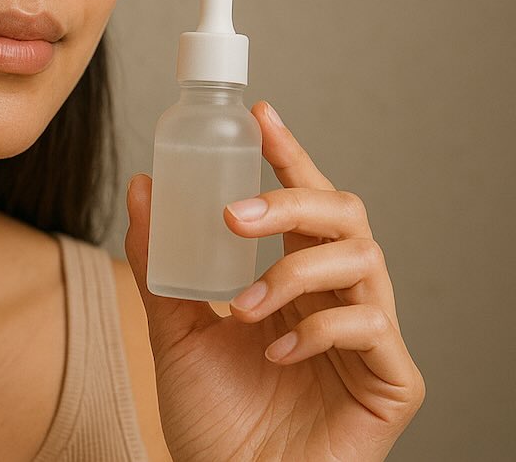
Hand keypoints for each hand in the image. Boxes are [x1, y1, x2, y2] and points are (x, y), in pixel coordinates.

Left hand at [124, 101, 425, 460]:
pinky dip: (320, 327)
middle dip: (290, 200)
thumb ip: (160, 264)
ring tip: (244, 306)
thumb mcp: (174, 331)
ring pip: (363, 259)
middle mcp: (336, 298)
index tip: (259, 115)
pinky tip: (279, 353)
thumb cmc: (212, 420)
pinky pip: (373, 326)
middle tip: (233, 213)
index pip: (302, 203)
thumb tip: (142, 188)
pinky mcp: (392, 382)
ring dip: (293, 270)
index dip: (288, 154)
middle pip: (344, 214)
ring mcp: (369, 338)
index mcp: (292, 282)